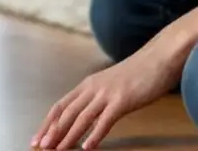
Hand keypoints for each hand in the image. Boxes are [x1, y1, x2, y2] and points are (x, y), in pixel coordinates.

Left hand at [30, 30, 185, 149]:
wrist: (159, 57)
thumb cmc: (138, 73)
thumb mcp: (111, 84)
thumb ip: (98, 97)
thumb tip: (88, 115)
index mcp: (88, 84)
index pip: (61, 105)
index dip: (48, 122)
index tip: (38, 137)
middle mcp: (93, 88)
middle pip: (66, 112)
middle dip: (52, 131)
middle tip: (40, 147)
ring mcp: (107, 93)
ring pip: (81, 118)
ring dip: (67, 136)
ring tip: (57, 150)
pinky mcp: (122, 100)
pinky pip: (105, 120)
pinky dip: (95, 135)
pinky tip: (88, 147)